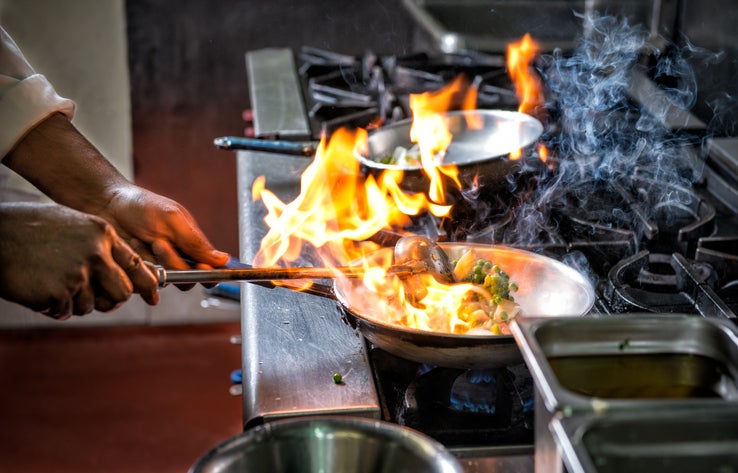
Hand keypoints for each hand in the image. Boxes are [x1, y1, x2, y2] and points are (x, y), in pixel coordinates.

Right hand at [0, 202, 158, 318]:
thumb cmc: (30, 230)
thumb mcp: (73, 225)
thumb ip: (99, 246)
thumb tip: (122, 274)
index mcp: (102, 233)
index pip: (136, 264)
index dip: (147, 284)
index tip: (153, 295)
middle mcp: (96, 253)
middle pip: (123, 293)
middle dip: (111, 300)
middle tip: (96, 299)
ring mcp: (78, 273)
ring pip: (92, 305)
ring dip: (74, 302)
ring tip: (52, 282)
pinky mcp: (59, 293)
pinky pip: (66, 312)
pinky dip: (54, 307)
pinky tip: (39, 289)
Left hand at [95, 184, 229, 277]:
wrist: (106, 205)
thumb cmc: (142, 207)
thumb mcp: (173, 219)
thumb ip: (196, 242)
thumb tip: (224, 259)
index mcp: (192, 247)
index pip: (210, 271)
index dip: (209, 274)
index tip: (200, 267)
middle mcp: (177, 261)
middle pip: (188, 280)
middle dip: (174, 263)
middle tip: (159, 243)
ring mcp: (157, 269)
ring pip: (166, 282)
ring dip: (154, 263)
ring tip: (141, 241)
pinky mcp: (138, 276)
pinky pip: (143, 284)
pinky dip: (136, 267)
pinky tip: (130, 249)